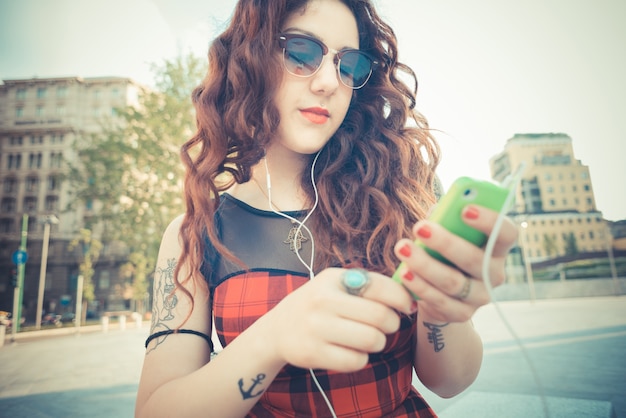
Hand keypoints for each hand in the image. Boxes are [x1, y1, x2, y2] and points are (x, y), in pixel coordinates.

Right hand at [261, 268, 415, 372]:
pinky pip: (356, 361)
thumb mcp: (335, 285)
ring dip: (379, 342)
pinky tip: (351, 351)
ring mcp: (316, 328)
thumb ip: (368, 286)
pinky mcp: (313, 353)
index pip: (380, 286)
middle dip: (392, 324)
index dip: (402, 298)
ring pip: (372, 340)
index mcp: (333, 279)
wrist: (277, 330)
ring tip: (369, 338)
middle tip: (388, 326)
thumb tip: (409, 296)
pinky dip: (361, 359)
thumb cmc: (317, 305)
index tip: (408, 306)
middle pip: (380, 317)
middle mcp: (322, 301)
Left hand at [393, 204, 517, 322]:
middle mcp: (495, 274)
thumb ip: (446, 219)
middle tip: (419, 227)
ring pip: (453, 282)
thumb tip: (437, 211)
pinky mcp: (462, 313)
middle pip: (474, 259)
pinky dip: (419, 286)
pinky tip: (404, 273)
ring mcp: (480, 297)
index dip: (490, 221)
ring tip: (402, 248)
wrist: (440, 291)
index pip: (505, 233)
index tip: (465, 209)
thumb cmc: (444, 251)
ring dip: (425, 264)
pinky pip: (440, 301)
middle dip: (445, 242)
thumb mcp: (448, 233)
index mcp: (498, 248)